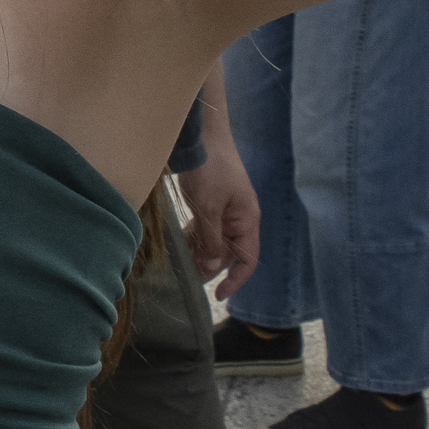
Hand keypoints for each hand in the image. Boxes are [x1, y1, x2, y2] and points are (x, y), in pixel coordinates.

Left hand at [176, 144, 259, 302]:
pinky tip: (180, 242)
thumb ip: (210, 240)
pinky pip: (205, 226)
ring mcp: (225, 208)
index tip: (217, 295)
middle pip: (228, 252)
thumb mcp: (208, 208)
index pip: (248, 260)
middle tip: (188, 276)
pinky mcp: (211, 200)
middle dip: (211, 266)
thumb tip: (210, 270)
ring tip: (181, 262)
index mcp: (247, 220)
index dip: (235, 280)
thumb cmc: (210, 168)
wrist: (202, 132)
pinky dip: (194, 236)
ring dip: (200, 252)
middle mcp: (239, 217)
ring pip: (214, 240)